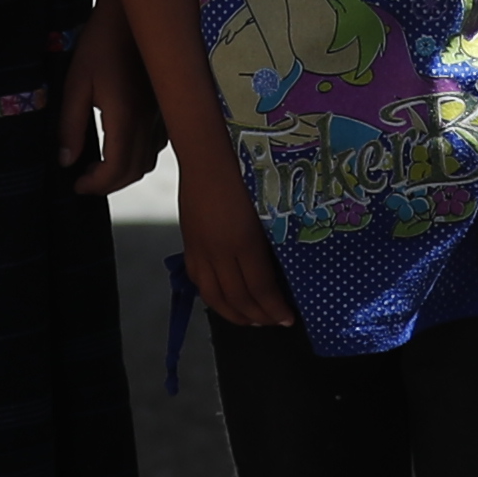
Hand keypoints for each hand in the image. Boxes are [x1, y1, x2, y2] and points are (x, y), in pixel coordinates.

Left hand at [58, 3, 162, 198]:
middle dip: (108, 184)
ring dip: (126, 171)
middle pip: (135, 170)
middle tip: (84, 180)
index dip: (95, 184)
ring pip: (150, 160)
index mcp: (125, 117)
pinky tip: (122, 144)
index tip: (76, 184)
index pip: (116, 169)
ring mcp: (161, 114)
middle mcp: (149, 121)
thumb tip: (66, 161)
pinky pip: (158, 143)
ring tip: (100, 166)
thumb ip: (70, 126)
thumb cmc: (99, 45)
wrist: (132, 15)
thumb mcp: (75, 85)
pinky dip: (141, 155)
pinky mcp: (165, 106)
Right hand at [173, 138, 297, 328]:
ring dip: (234, 314)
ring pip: (214, 295)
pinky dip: (212, 297)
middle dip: (258, 316)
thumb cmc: (247, 172)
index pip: (260, 289)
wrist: (208, 154)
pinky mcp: (189, 243)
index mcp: (245, 242)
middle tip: (274, 322)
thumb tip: (284, 267)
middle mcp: (220, 251)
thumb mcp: (268, 207)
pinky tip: (224, 301)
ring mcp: (201, 249)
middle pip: (238, 298)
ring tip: (251, 320)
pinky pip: (198, 280)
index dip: (274, 309)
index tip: (288, 319)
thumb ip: (271, 240)